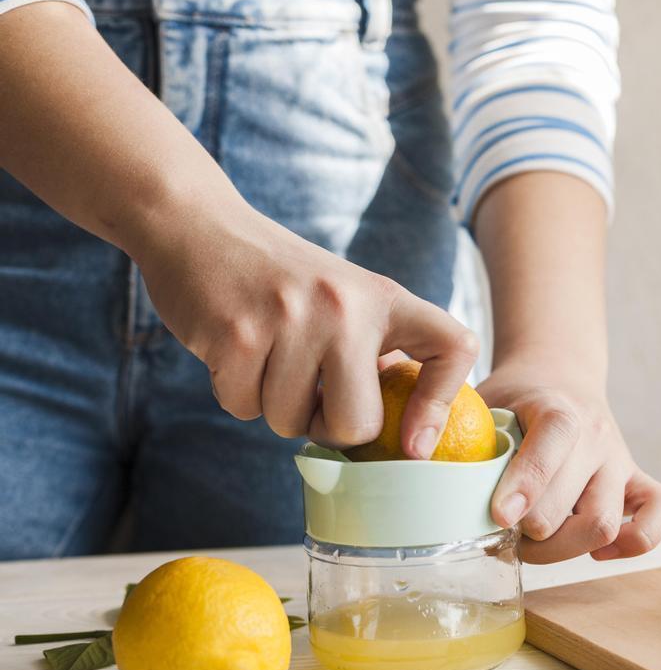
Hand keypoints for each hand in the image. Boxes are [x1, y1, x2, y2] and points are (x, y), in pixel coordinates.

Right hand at [135, 201, 477, 453]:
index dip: (442, 403)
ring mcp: (291, 318)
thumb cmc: (280, 279)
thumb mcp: (345, 296)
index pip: (452, 346)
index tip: (414, 445)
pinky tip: (234, 350)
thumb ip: (374, 349)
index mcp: (384, 297)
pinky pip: (243, 408)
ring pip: (290, 422)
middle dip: (327, 428)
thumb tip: (400, 430)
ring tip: (267, 356)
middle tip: (311, 395)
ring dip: (273, 407)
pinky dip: (235, 393)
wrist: (198, 224)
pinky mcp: (237, 334)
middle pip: (356, 424)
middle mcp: (346, 306)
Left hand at [479, 360, 660, 563]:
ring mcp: (620, 461)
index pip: (554, 444)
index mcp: (558, 408)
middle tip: (502, 533)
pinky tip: (593, 548)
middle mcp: (597, 436)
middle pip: (578, 506)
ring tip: (533, 542)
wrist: (558, 375)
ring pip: (607, 524)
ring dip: (564, 549)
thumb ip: (459, 429)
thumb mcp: (484, 402)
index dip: (527, 485)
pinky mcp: (638, 479)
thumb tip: (426, 462)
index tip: (499, 515)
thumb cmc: (513, 400)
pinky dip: (633, 542)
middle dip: (535, 534)